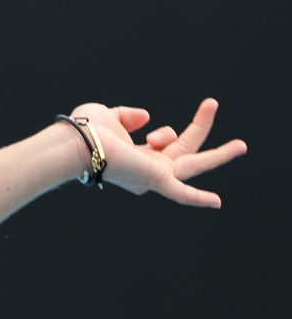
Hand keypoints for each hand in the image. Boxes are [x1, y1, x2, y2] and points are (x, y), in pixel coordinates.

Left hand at [69, 98, 246, 207]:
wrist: (76, 142)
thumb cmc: (86, 130)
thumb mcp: (109, 116)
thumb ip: (128, 116)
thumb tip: (146, 116)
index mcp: (140, 156)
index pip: (167, 142)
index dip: (166, 132)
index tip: (144, 121)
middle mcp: (150, 169)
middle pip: (187, 150)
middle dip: (202, 130)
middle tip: (224, 119)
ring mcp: (155, 175)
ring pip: (194, 165)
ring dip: (219, 155)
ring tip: (242, 145)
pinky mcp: (155, 179)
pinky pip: (181, 193)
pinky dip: (198, 198)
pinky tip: (217, 202)